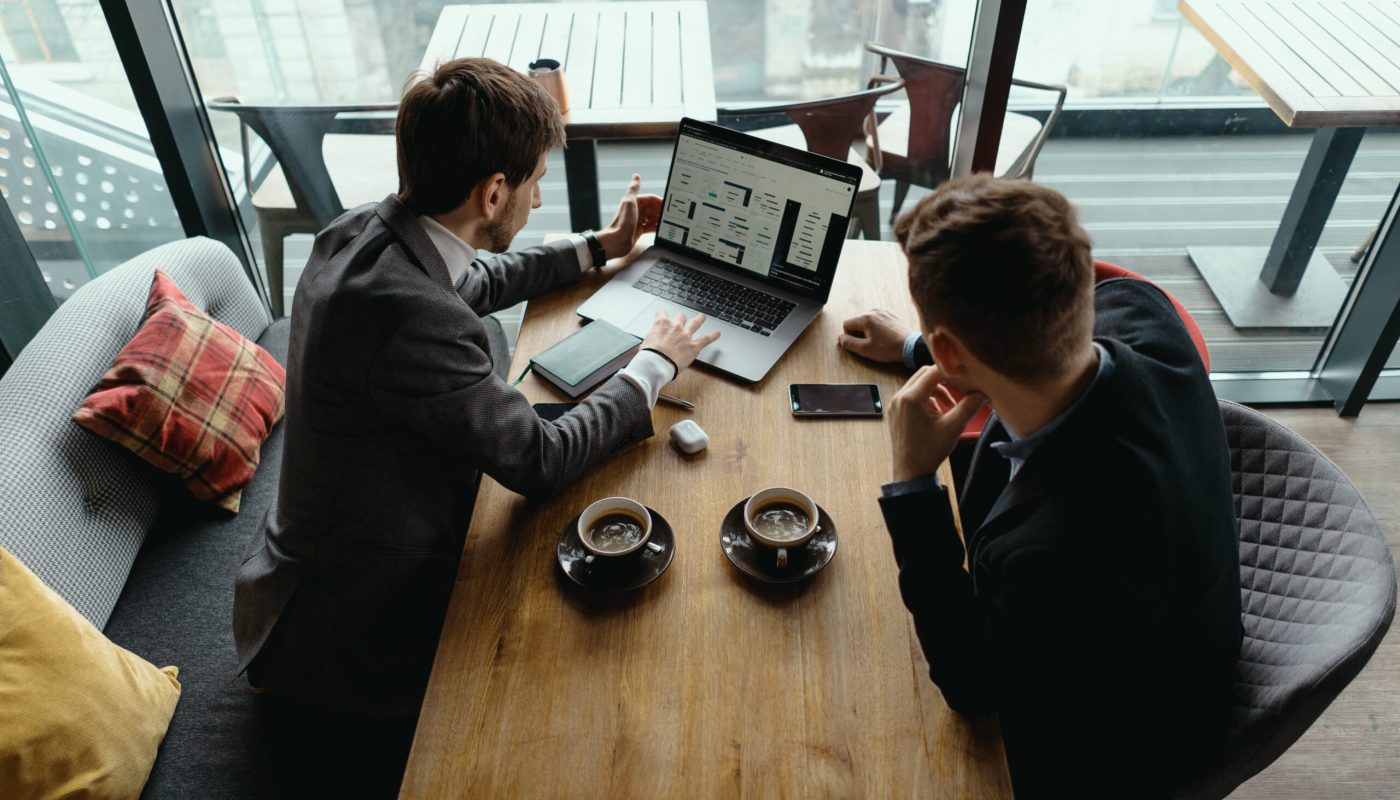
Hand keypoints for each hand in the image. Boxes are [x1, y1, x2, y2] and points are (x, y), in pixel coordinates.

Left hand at [595, 174, 662, 259]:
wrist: (617, 242)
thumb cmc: (622, 222)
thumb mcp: (629, 202)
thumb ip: (633, 188)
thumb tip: (636, 176)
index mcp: (633, 202)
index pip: (650, 199)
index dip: (660, 202)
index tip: (668, 206)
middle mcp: (635, 210)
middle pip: (653, 209)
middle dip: (661, 212)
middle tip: (669, 215)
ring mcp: (638, 221)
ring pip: (652, 218)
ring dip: (659, 219)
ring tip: (667, 222)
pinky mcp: (639, 230)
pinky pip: (650, 227)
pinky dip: (656, 227)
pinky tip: (662, 228)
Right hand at [640, 311, 720, 374]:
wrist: (656, 363)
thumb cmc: (649, 355)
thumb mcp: (645, 343)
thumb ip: (651, 340)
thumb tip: (650, 344)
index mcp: (661, 325)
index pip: (662, 314)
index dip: (662, 314)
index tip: (662, 315)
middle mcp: (675, 327)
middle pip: (681, 317)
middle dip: (681, 318)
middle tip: (682, 319)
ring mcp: (686, 336)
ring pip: (695, 323)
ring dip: (699, 319)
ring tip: (702, 317)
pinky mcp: (694, 346)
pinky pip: (706, 339)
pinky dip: (713, 336)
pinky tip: (717, 333)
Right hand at [838, 309, 915, 363]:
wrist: (911, 347)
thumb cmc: (890, 348)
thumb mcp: (865, 350)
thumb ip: (849, 343)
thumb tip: (840, 338)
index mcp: (866, 318)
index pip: (846, 324)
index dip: (849, 336)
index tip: (860, 344)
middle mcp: (874, 311)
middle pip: (857, 322)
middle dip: (860, 333)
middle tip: (871, 344)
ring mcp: (885, 311)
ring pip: (868, 321)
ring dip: (870, 330)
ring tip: (880, 341)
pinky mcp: (892, 315)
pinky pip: (879, 320)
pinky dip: (879, 328)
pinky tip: (886, 336)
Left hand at [888, 365, 987, 481]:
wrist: (910, 473)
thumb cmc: (929, 451)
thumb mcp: (953, 427)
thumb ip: (969, 406)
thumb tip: (984, 393)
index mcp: (911, 398)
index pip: (933, 372)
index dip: (951, 371)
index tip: (965, 376)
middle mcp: (899, 397)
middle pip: (923, 374)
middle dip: (943, 380)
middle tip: (959, 391)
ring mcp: (894, 404)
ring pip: (917, 385)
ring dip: (935, 390)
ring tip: (949, 408)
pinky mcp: (894, 412)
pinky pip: (911, 396)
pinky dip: (925, 399)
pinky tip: (936, 415)